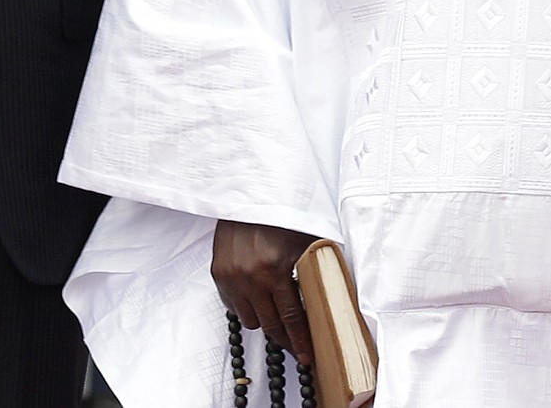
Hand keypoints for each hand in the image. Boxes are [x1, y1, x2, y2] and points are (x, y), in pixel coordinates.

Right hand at [212, 220, 318, 365]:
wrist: (249, 193)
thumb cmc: (282, 215)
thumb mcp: (305, 242)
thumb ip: (315, 271)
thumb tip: (332, 300)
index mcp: (274, 269)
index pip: (290, 318)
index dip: (299, 340)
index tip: (306, 357)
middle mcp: (250, 277)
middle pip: (270, 325)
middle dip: (285, 340)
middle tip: (297, 349)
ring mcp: (231, 277)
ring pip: (250, 320)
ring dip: (265, 320)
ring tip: (278, 317)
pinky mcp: (218, 273)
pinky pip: (233, 306)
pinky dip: (246, 306)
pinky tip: (258, 299)